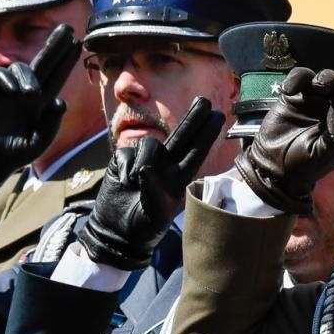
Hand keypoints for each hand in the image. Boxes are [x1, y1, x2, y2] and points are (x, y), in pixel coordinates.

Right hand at [0, 24, 78, 202]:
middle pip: (43, 64)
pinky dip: (9, 79)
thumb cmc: (8, 156)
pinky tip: (16, 91)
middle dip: (55, 46)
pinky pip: (0, 75)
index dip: (65, 61)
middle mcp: (25, 93)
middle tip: (67, 29)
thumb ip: (50, 125)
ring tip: (31, 93)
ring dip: (29, 75)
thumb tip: (60, 101)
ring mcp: (7, 90)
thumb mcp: (35, 144)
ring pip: (22, 68)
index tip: (77, 43)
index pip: (56, 77)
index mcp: (39, 104)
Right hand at [76, 97, 223, 269]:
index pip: (195, 154)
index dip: (206, 135)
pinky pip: (126, 153)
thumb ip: (152, 193)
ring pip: (150, 145)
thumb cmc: (141, 228)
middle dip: (193, 118)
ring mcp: (144, 162)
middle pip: (181, 137)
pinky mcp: (123, 161)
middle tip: (205, 100)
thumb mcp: (153, 217)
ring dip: (144, 159)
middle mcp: (164, 166)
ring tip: (135, 182)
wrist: (115, 232)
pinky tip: (123, 181)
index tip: (218, 117)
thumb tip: (145, 170)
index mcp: (177, 180)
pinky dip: (125, 166)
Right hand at [234, 40, 333, 213]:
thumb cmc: (305, 165)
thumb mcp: (329, 152)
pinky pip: (301, 77)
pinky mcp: (295, 96)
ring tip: (320, 86)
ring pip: (328, 78)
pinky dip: (297, 79)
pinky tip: (289, 91)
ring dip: (328, 77)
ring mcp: (316, 101)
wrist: (272, 168)